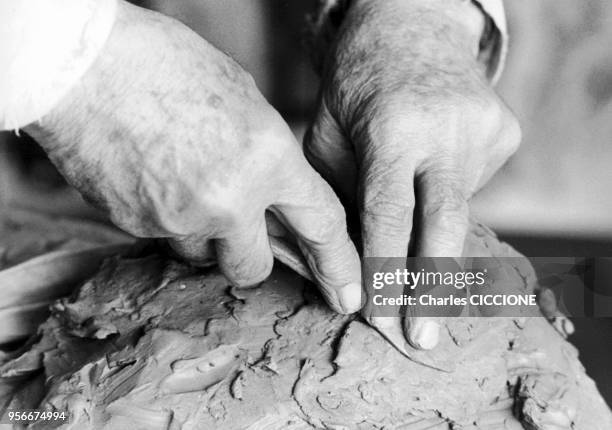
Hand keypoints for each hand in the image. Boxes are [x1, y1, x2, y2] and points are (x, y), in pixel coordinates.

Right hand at [24, 1, 361, 313]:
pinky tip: (156, 179)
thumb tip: (277, 192)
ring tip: (185, 182)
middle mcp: (229, 199)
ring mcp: (179, 218)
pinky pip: (166, 240)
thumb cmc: (166, 64)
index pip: (320, 225)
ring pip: (205, 256)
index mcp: (268, 158)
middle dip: (254, 257)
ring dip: (205, 236)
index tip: (349, 294)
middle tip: (242, 229)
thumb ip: (268, 156)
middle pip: (255, 268)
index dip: (339, 264)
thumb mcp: (243, 99)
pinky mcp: (137, 226)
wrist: (81, 66)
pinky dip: (169, 220)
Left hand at [305, 0, 520, 349]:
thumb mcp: (328, 131)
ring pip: (456, 208)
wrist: (413, 27)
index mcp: (394, 127)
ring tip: (409, 217)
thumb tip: (350, 257)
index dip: (382, 269)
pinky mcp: (506, 132)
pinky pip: (470, 185)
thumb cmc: (357, 82)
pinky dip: (443, 193)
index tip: (378, 314)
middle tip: (421, 338)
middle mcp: (448, 129)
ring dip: (430, 231)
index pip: (388, 213)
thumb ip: (339, 192)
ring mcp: (485, 129)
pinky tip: (429, 168)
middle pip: (445, 223)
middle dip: (430, 287)